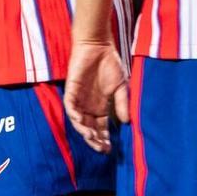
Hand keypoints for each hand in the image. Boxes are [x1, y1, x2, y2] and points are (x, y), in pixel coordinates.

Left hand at [63, 38, 129, 153]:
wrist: (99, 45)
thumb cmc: (110, 64)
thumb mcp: (121, 87)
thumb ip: (122, 103)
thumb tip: (126, 122)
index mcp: (100, 108)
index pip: (101, 129)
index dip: (104, 139)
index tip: (111, 149)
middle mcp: (88, 106)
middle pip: (89, 128)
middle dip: (95, 140)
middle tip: (102, 148)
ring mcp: (79, 99)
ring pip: (78, 121)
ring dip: (84, 130)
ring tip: (92, 138)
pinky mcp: (71, 89)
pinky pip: (70, 106)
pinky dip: (74, 115)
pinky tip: (81, 122)